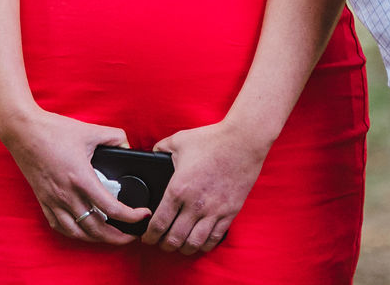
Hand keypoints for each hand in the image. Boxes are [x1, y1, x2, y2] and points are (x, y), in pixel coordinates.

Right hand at [0, 105, 148, 244]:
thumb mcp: (89, 130)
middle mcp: (67, 194)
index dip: (131, 217)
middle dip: (117, 237)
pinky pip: (59, 226)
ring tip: (110, 237)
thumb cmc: (52, 129)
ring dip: (97, 239)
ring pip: (78, 233)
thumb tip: (127, 144)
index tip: (142, 215)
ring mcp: (53, 200)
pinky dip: (74, 233)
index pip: (112, 209)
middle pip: (96, 229)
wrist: (22, 130)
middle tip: (131, 235)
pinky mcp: (43, 200)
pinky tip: (82, 230)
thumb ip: (114, 136)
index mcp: (81, 178)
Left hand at [143, 119, 271, 255]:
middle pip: (174, 238)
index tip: (146, 238)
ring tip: (178, 246)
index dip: (150, 236)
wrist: (243, 141)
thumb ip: (160, 148)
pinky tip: (199, 243)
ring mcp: (214, 211)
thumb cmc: (211, 140)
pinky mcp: (230, 213)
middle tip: (160, 244)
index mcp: (179, 188)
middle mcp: (195, 204)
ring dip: (183, 249)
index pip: (159, 223)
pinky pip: (214, 238)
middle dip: (164, 245)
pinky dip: (204, 246)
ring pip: (194, 243)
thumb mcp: (178, 140)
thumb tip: (152, 153)